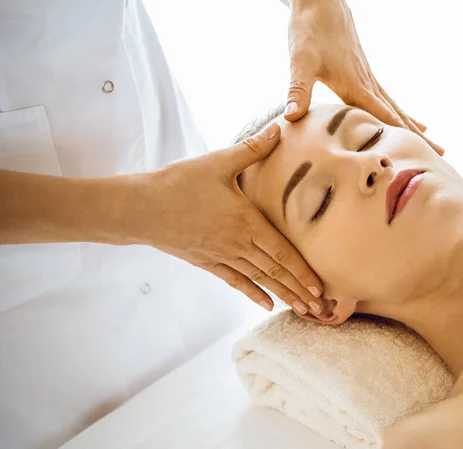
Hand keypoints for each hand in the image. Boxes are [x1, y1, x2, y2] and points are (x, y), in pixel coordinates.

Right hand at [144, 122, 323, 315]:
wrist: (140, 208)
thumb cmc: (178, 183)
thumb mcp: (218, 162)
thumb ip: (252, 148)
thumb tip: (279, 127)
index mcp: (245, 222)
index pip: (282, 252)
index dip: (303, 271)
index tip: (320, 287)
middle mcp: (237, 244)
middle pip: (275, 271)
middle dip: (299, 289)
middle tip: (321, 307)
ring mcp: (221, 256)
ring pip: (259, 280)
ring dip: (282, 295)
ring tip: (302, 310)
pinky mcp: (207, 262)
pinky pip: (235, 281)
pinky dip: (252, 293)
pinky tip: (266, 305)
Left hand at [284, 0, 443, 155]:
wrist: (321, 3)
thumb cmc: (310, 31)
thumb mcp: (300, 61)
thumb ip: (298, 89)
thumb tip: (291, 116)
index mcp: (355, 86)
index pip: (383, 117)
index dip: (399, 136)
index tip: (418, 153)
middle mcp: (367, 84)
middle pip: (397, 115)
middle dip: (416, 137)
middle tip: (441, 154)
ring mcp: (368, 78)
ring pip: (395, 107)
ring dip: (412, 126)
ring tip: (432, 142)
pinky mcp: (363, 73)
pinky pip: (386, 98)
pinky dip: (399, 111)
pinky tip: (406, 116)